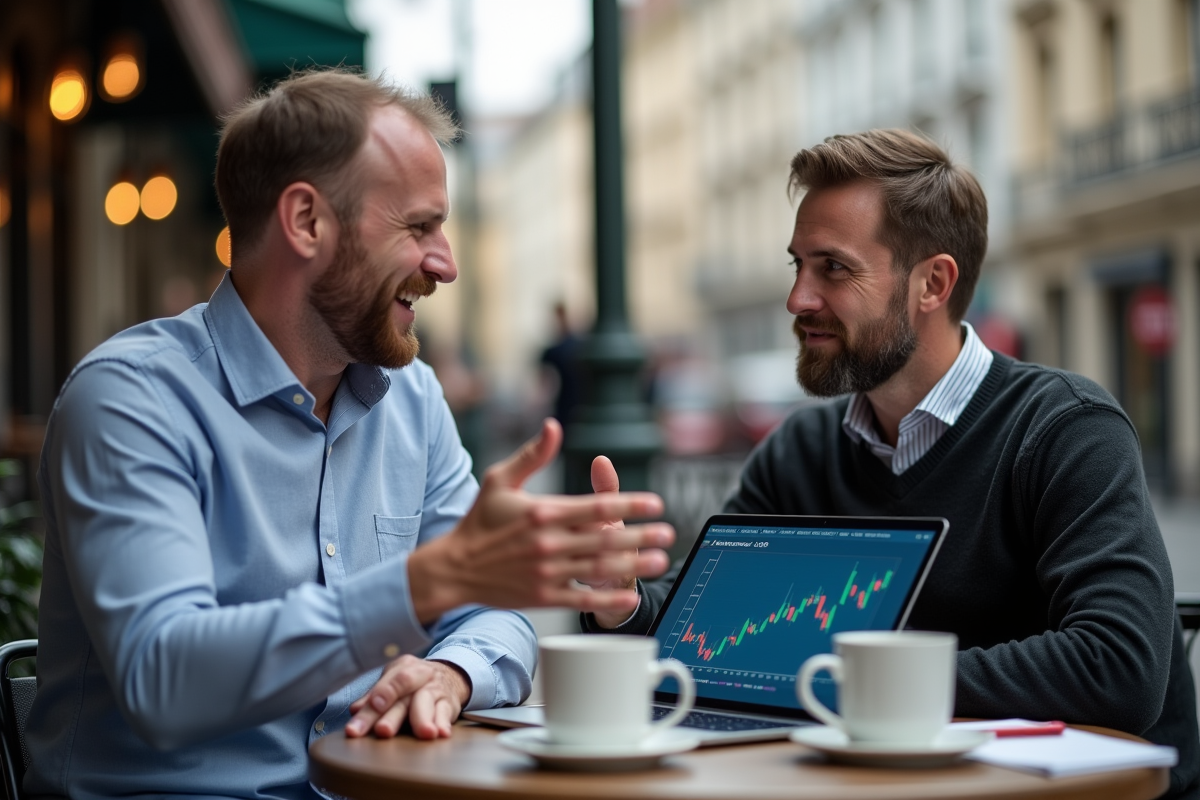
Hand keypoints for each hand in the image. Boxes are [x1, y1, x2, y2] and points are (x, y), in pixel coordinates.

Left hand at [345, 656, 469, 738]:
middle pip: (405, 697)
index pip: (393, 680)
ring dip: (423, 719)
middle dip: (393, 716)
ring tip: (423, 734)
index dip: (383, 693)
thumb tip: (354, 710)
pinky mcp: (449, 705)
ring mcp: (437, 690)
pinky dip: (443, 723)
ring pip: (427, 702)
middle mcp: (422, 677)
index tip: (369, 708)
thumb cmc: (414, 682)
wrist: (450, 674)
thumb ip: (375, 695)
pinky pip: (446, 713)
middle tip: (382, 731)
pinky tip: (441, 734)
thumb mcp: (395, 680)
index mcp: (405, 668)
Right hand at [407, 419, 673, 621]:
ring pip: (599, 569)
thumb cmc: (479, 521)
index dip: (629, 504)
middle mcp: (548, 543)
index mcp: (543, 512)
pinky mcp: (543, 596)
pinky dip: (608, 598)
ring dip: (633, 565)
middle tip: (667, 532)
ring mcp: (547, 572)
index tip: (655, 503)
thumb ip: (532, 455)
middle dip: (641, 535)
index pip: (595, 507)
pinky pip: (582, 599)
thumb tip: (554, 425)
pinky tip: (630, 595)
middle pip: (605, 539)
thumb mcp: (500, 480)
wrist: (455, 568)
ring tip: (659, 560)